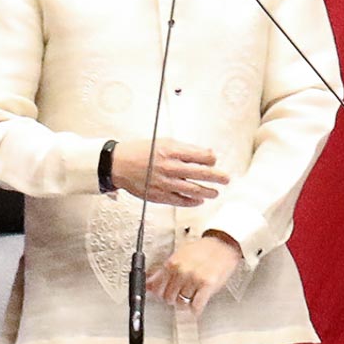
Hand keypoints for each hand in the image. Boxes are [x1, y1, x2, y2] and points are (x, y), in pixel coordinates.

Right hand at [111, 139, 228, 206]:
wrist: (118, 164)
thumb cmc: (140, 151)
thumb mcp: (163, 142)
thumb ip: (185, 148)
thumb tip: (206, 154)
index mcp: (171, 151)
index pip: (201, 156)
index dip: (211, 158)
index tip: (214, 160)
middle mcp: (170, 167)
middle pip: (201, 173)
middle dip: (217, 177)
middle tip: (226, 179)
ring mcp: (165, 183)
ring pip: (193, 190)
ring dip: (208, 192)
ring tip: (215, 193)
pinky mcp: (159, 195)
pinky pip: (180, 201)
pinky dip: (192, 202)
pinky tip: (199, 200)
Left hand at [146, 232, 242, 313]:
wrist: (223, 245)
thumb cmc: (202, 250)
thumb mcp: (178, 256)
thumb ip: (163, 272)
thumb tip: (149, 284)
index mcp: (172, 263)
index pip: (157, 288)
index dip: (160, 293)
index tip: (164, 293)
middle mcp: (182, 271)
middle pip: (168, 298)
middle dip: (173, 298)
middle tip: (180, 293)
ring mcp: (195, 279)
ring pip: (181, 304)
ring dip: (185, 303)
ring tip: (190, 296)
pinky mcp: (208, 285)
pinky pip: (196, 306)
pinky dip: (195, 309)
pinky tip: (197, 305)